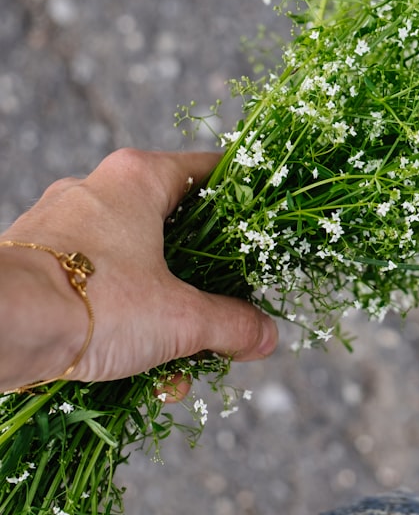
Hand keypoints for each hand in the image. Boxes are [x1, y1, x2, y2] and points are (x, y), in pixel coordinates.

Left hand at [0, 148, 277, 396]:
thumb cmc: (93, 302)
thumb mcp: (180, 318)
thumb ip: (230, 324)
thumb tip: (263, 337)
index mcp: (138, 178)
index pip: (210, 171)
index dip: (243, 200)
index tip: (262, 232)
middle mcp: (97, 188)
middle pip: (172, 226)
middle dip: (199, 282)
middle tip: (219, 315)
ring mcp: (60, 223)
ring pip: (132, 262)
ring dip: (159, 312)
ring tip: (172, 365)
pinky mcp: (33, 260)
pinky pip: (93, 284)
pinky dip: (118, 320)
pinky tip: (131, 370)